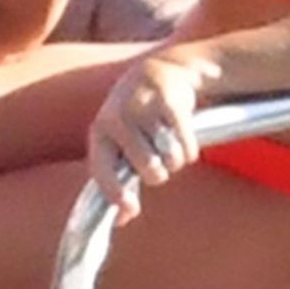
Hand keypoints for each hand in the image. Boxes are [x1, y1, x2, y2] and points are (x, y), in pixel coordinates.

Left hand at [88, 54, 206, 221]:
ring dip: (176, 160)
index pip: (102, 169)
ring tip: (170, 146)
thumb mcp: (120, 140)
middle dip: (159, 173)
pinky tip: (184, 138)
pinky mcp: (169, 101)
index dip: (116, 193)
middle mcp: (117, 117)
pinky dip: (190, 149)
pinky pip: (186, 144)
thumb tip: (123, 218)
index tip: (132, 210)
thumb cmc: (136, 116)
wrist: (162, 69)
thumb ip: (119, 178)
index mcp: (100, 130)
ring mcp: (143, 107)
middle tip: (159, 161)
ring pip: (170, 158)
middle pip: (148, 168)